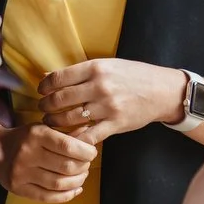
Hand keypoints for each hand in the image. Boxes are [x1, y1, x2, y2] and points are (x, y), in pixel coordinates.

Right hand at [0, 123, 96, 202]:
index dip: (86, 152)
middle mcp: (28, 153)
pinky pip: (48, 197)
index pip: (67, 146)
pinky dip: (66, 195)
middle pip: (66, 166)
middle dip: (83, 167)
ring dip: (77, 182)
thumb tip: (91, 137)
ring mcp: (22, 173)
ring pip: (59, 183)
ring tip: (82, 176)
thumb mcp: (43, 128)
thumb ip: (66, 134)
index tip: (92, 153)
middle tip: (86, 165)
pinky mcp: (18, 189)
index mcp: (36, 134)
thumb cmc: (25, 138)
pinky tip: (75, 190)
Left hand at [39, 59, 187, 145]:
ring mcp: (107, 106)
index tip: (41, 91)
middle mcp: (100, 86)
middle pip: (61, 99)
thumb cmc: (133, 76)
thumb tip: (48, 75)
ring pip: (70, 118)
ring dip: (55, 122)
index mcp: (96, 68)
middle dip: (46, 106)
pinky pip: (88, 135)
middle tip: (42, 109)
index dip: (45, 86)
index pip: (59, 78)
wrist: (162, 91)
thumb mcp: (108, 65)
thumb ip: (79, 71)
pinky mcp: (115, 124)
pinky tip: (68, 138)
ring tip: (50, 123)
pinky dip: (74, 139)